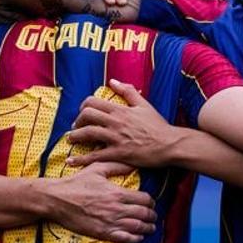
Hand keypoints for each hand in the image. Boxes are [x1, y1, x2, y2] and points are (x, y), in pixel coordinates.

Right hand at [45, 163, 157, 242]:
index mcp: (117, 193)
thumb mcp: (97, 169)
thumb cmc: (76, 183)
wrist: (57, 200)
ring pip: (137, 228)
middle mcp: (117, 209)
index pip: (144, 199)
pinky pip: (125, 239)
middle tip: (153, 216)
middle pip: (144, 214)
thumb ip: (117, 166)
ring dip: (147, 228)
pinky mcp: (102, 233)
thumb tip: (133, 163)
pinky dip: (135, 239)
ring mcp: (110, 222)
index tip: (151, 203)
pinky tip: (138, 237)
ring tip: (150, 228)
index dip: (151, 202)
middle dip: (152, 216)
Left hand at [68, 80, 183, 167]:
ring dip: (75, 137)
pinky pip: (95, 156)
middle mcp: (116, 122)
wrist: (170, 144)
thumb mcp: (144, 105)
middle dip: (76, 121)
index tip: (82, 113)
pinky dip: (81, 159)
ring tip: (71, 140)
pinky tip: (71, 161)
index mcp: (120, 110)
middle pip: (86, 116)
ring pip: (87, 133)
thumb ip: (127, 91)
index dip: (82, 106)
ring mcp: (116, 138)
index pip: (92, 102)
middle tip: (75, 127)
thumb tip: (112, 81)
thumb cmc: (158, 126)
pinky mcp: (118, 154)